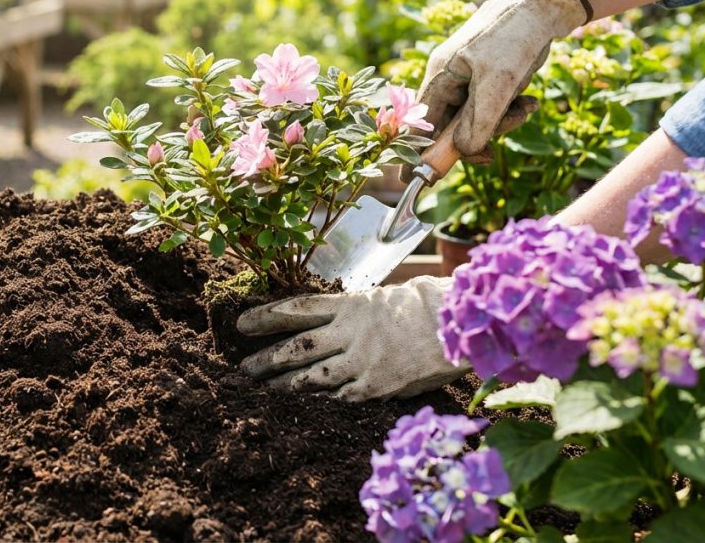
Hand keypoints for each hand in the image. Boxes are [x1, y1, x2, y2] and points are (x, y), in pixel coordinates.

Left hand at [237, 277, 466, 400]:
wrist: (461, 326)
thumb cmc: (429, 306)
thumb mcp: (387, 297)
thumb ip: (357, 312)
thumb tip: (334, 321)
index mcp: (351, 306)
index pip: (298, 310)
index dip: (266, 317)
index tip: (242, 324)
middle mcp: (350, 333)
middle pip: (296, 346)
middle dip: (266, 358)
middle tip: (243, 368)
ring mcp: (362, 361)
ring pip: (312, 375)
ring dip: (285, 384)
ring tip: (266, 389)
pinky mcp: (377, 386)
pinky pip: (341, 397)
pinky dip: (322, 400)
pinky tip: (306, 406)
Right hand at [419, 0, 590, 159]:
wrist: (545, 4)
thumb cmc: (515, 37)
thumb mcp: (499, 83)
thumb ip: (480, 121)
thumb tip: (464, 152)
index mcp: (440, 76)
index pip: (421, 123)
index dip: (417, 152)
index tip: (410, 181)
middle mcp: (449, 79)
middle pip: (451, 126)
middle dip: (478, 136)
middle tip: (495, 150)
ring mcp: (468, 79)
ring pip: (476, 119)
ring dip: (502, 121)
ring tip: (528, 107)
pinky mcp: (488, 79)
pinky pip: (493, 108)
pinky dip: (511, 110)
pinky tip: (530, 101)